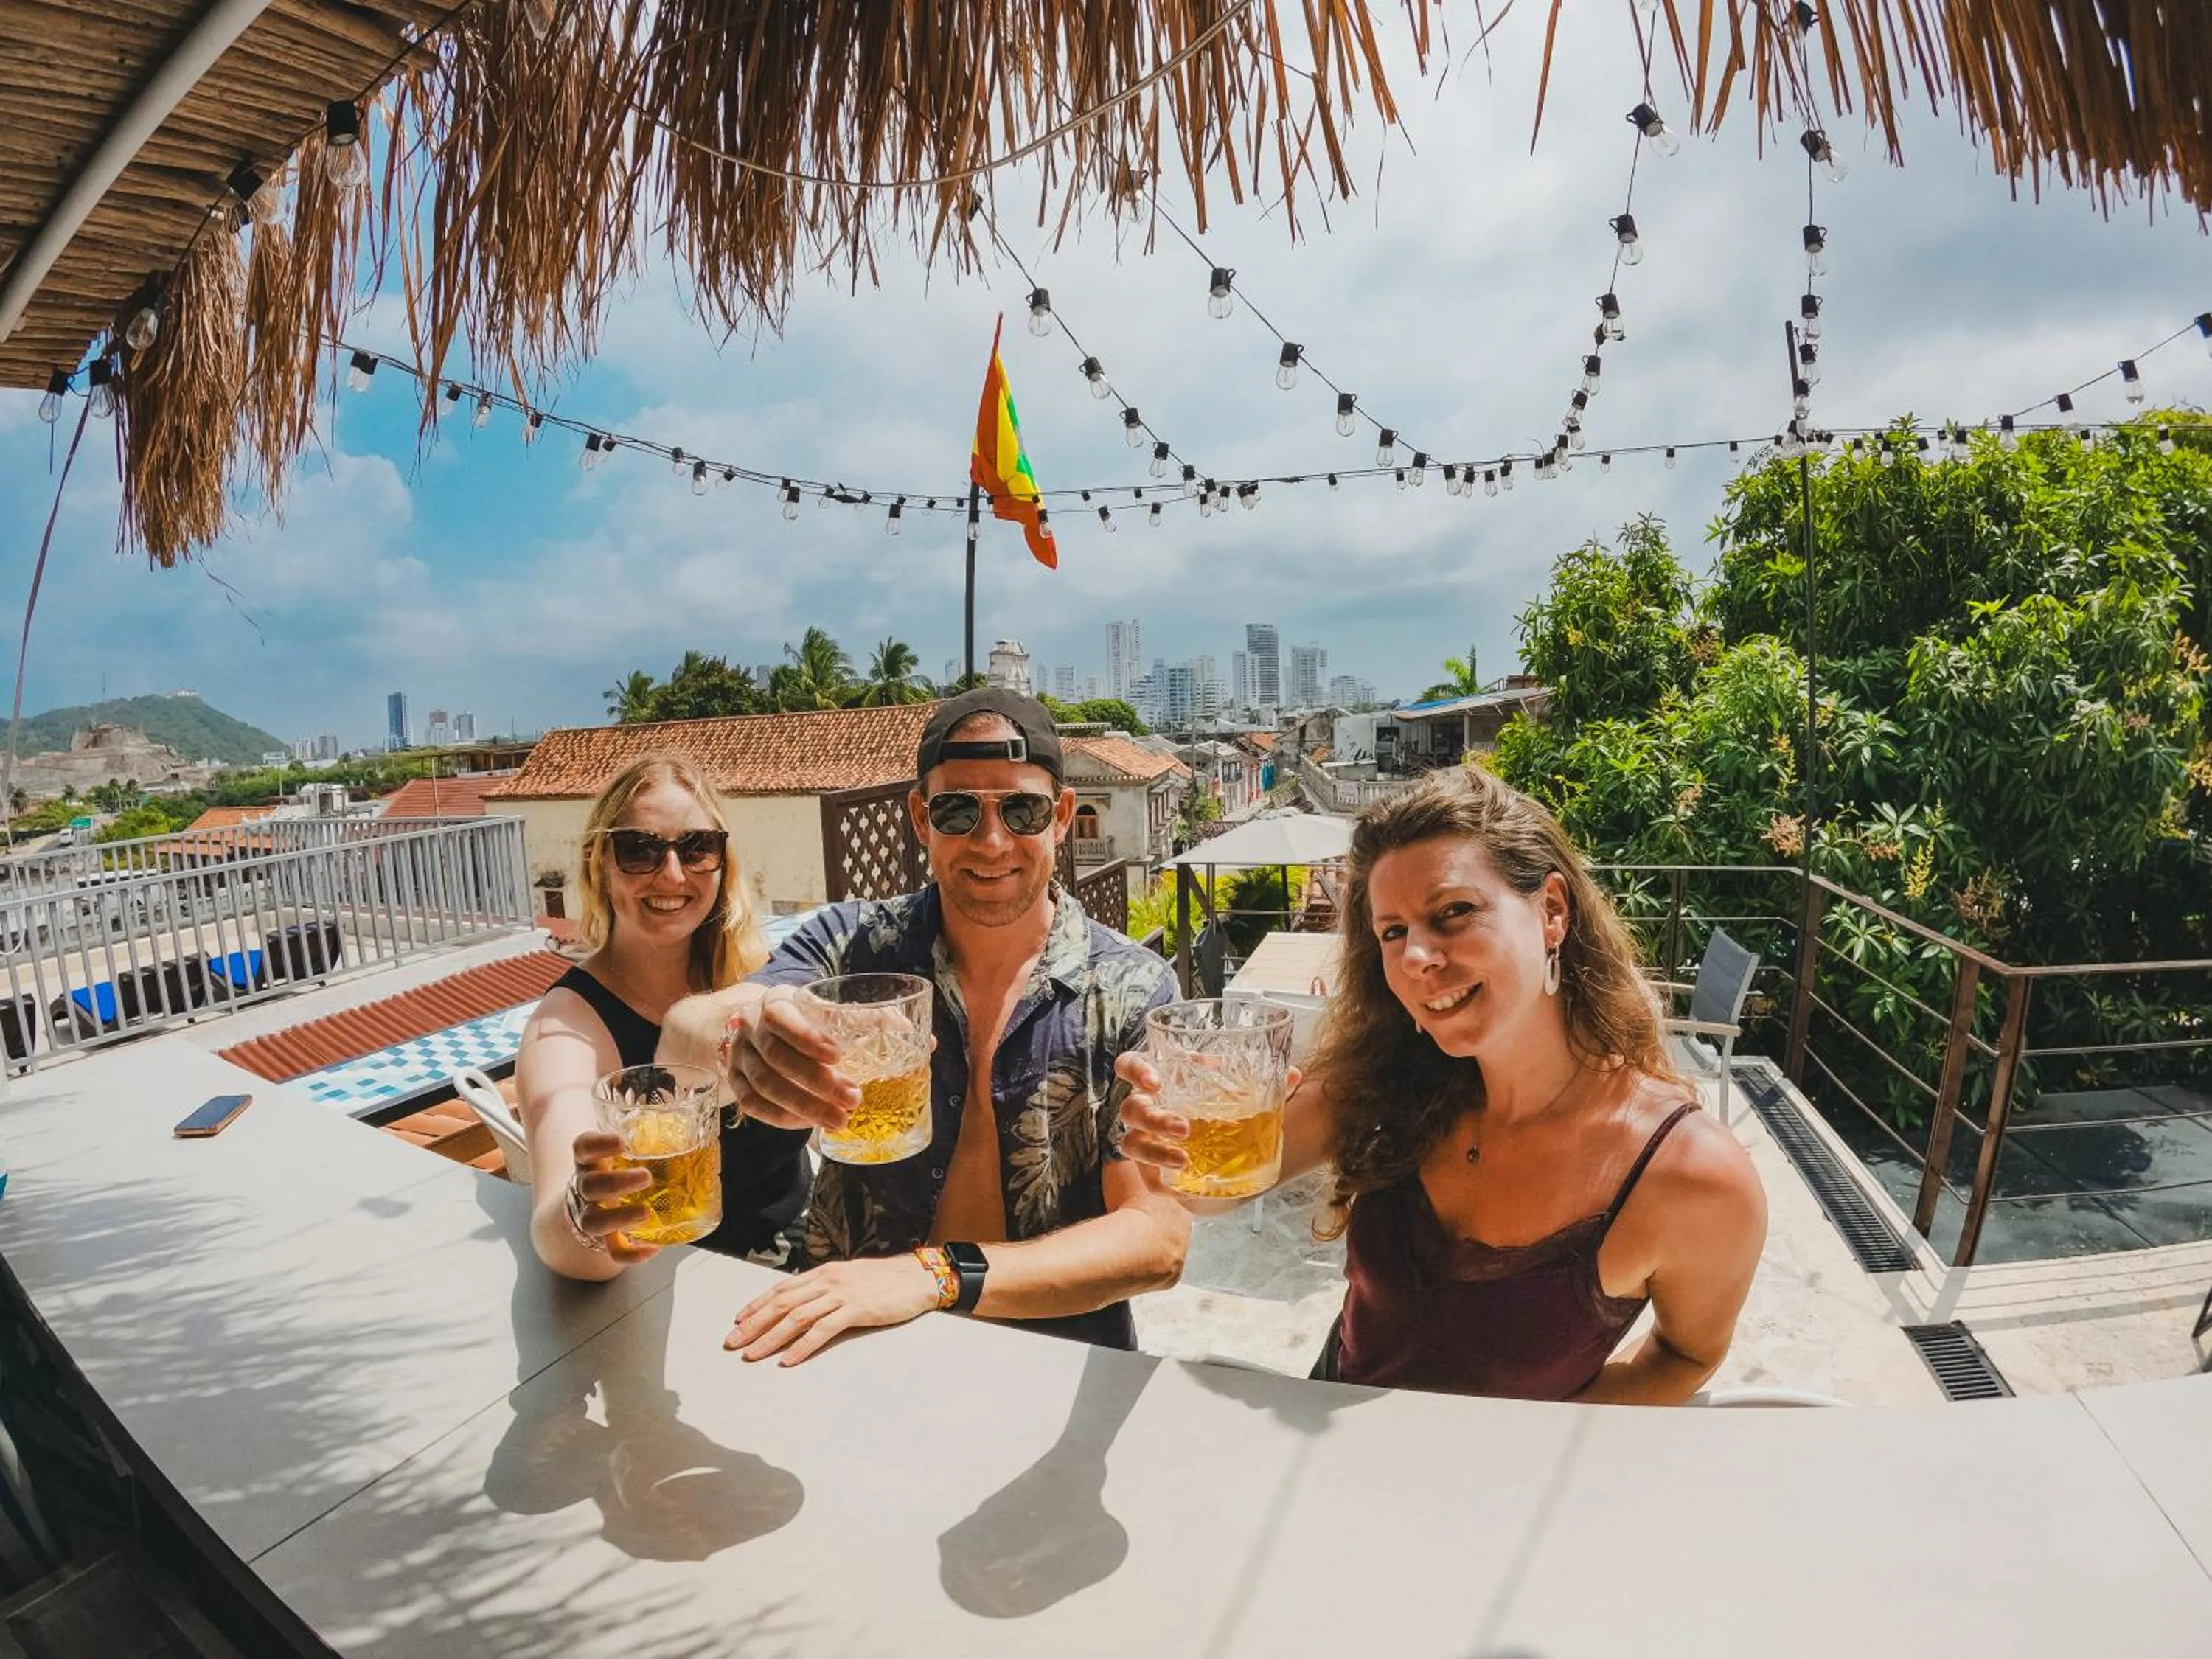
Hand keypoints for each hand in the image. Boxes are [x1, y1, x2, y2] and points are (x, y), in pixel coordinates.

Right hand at [567, 1129, 661, 1265]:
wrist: (594, 1203)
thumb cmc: (619, 1170)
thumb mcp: (627, 1153)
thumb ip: (654, 1144)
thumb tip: (706, 1139)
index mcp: (591, 1160)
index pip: (584, 1147)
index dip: (598, 1144)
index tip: (621, 1142)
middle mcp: (586, 1187)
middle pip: (589, 1185)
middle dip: (616, 1182)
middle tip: (645, 1177)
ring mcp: (590, 1215)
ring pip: (593, 1222)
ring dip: (620, 1218)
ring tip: (645, 1213)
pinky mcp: (603, 1239)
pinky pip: (612, 1251)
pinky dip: (631, 1254)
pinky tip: (652, 1249)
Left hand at [723, 1256, 941, 1366]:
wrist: (918, 1276)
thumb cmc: (887, 1280)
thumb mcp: (851, 1278)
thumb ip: (827, 1288)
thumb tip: (804, 1302)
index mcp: (825, 1272)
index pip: (782, 1289)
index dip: (757, 1304)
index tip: (738, 1320)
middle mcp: (828, 1281)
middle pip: (782, 1303)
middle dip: (754, 1323)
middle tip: (733, 1342)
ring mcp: (842, 1294)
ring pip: (797, 1317)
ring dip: (771, 1337)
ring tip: (752, 1354)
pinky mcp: (857, 1310)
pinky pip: (823, 1330)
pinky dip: (803, 1346)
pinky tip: (788, 1359)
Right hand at [725, 988, 858, 1133]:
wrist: (762, 1028)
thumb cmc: (804, 1018)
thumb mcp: (827, 1009)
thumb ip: (868, 1018)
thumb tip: (911, 1030)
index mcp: (774, 1001)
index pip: (781, 1017)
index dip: (806, 1036)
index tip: (838, 1055)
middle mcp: (750, 1027)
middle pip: (776, 1056)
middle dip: (816, 1081)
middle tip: (852, 1098)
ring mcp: (739, 1056)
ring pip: (765, 1085)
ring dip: (804, 1106)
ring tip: (839, 1119)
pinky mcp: (735, 1081)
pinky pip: (753, 1104)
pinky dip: (782, 1117)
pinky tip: (809, 1124)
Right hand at [1112, 1053, 1301, 1175]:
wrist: (1230, 1157)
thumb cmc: (1225, 1111)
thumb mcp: (1244, 1093)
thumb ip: (1265, 1082)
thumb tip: (1292, 1074)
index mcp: (1163, 1079)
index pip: (1131, 1065)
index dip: (1136, 1069)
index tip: (1156, 1080)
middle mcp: (1148, 1107)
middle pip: (1131, 1108)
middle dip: (1153, 1117)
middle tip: (1184, 1127)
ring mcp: (1146, 1139)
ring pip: (1131, 1142)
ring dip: (1154, 1150)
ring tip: (1182, 1157)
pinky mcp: (1152, 1169)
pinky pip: (1146, 1173)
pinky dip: (1160, 1174)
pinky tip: (1181, 1173)